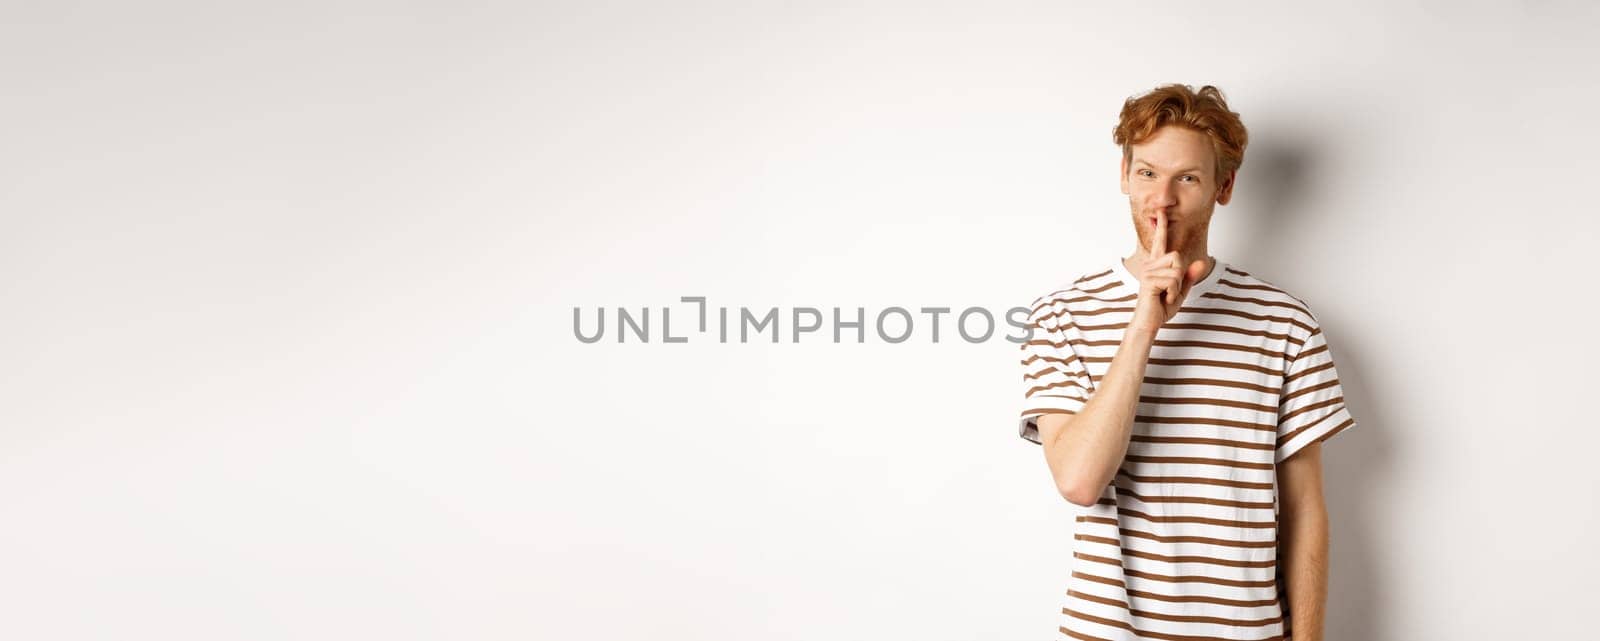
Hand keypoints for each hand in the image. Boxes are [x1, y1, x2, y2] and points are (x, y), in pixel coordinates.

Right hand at [1129, 209, 1208, 336]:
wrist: (1149, 322)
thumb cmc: (1160, 307)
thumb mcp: (1181, 291)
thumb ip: (1190, 277)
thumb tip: (1201, 262)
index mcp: (1155, 265)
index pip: (1160, 243)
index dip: (1161, 227)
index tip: (1160, 212)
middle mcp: (1149, 265)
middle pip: (1176, 256)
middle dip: (1180, 275)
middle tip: (1170, 290)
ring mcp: (1147, 272)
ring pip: (1176, 269)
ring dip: (1177, 286)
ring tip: (1165, 294)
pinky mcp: (1149, 280)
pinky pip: (1173, 279)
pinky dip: (1173, 292)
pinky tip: (1163, 298)